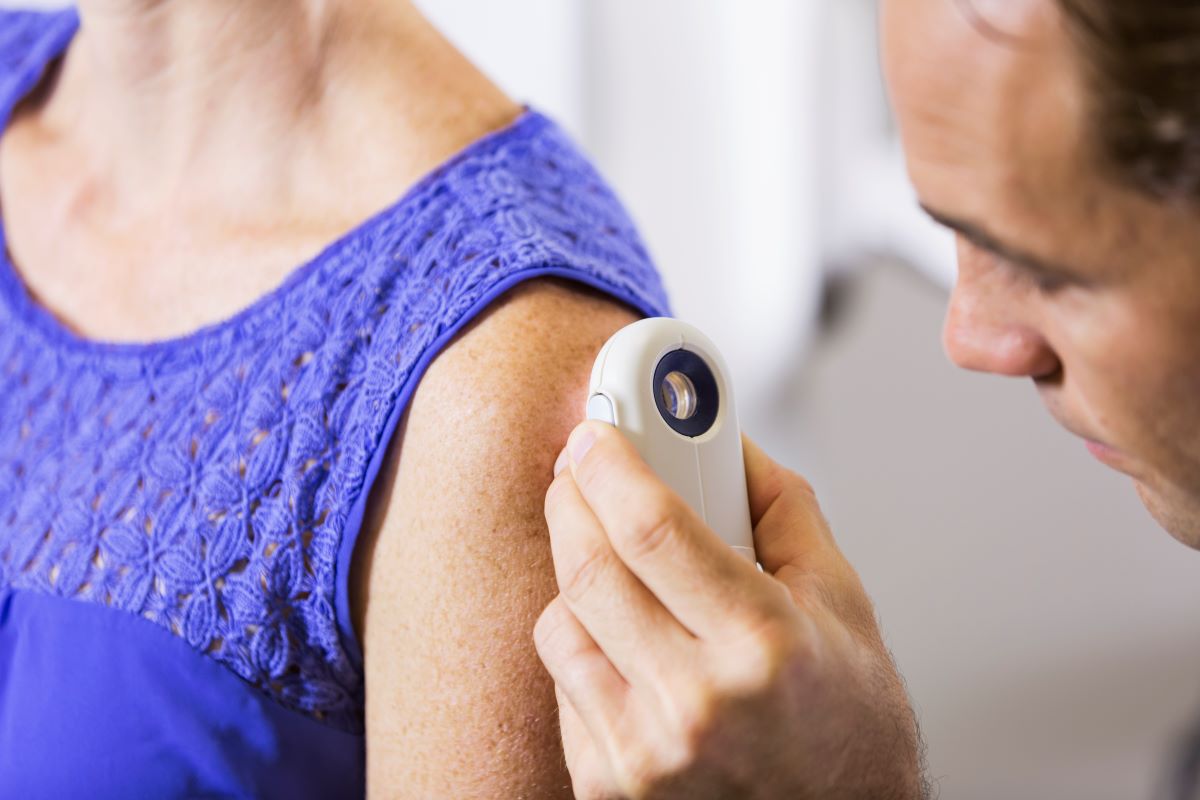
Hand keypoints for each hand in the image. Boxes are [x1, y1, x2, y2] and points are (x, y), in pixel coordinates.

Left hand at [534, 421, 926, 799]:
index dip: (612, 465)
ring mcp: (644, 754)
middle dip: (572, 498)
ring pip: (561, 622)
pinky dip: (584, 642)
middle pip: (590, 567)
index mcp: (763, 647)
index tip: (595, 433)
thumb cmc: (850, 725)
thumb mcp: (842, 601)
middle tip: (581, 470)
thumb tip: (726, 440)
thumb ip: (781, 508)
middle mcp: (695, 706)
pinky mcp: (608, 785)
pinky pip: (564, 682)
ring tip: (614, 559)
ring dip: (575, 571)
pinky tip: (627, 637)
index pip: (653, 528)